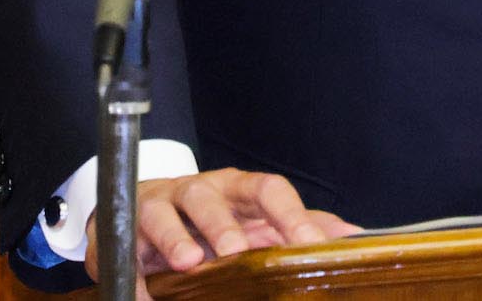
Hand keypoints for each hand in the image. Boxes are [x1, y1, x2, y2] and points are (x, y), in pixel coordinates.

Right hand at [83, 168, 357, 295]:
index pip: (269, 190)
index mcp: (238, 189)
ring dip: (177, 237)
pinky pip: (130, 246)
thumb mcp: (253, 218)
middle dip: (225, 224)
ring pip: (168, 212)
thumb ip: (300, 225)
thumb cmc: (210, 217)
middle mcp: (200, 190)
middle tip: (238, 252)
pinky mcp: (126, 226)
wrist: (141, 210)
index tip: (309, 243)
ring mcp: (161, 204)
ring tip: (190, 262)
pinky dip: (137, 273)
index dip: (289, 214)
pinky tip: (146, 293)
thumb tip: (355, 235)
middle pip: (214, 197)